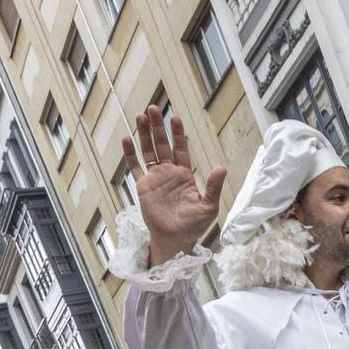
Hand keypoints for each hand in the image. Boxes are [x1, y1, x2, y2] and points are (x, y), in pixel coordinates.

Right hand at [121, 105, 226, 269]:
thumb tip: (222, 168)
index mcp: (184, 175)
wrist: (175, 239)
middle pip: (162, 144)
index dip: (177, 133)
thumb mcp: (208, 206)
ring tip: (140, 117)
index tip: (174, 117)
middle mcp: (169, 173)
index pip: (180, 148)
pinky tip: (126, 140)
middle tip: (153, 108)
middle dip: (157, 127)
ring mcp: (155, 179)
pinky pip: (135, 168)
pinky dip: (130, 155)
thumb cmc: (193, 225)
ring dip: (144, 135)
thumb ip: (213, 187)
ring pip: (148, 151)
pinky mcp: (143, 187)